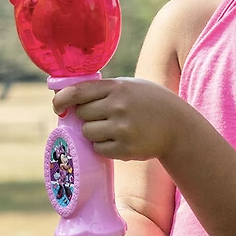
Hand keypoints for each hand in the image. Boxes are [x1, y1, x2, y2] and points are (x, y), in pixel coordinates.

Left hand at [52, 77, 187, 161]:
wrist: (177, 125)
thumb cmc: (149, 102)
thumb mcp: (130, 86)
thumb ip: (104, 89)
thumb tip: (67, 97)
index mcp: (117, 87)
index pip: (78, 92)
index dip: (62, 100)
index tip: (58, 106)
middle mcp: (118, 106)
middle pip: (82, 114)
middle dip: (86, 116)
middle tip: (101, 116)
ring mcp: (122, 129)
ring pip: (88, 133)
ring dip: (94, 132)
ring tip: (111, 128)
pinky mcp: (125, 148)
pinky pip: (99, 148)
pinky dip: (104, 146)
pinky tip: (119, 139)